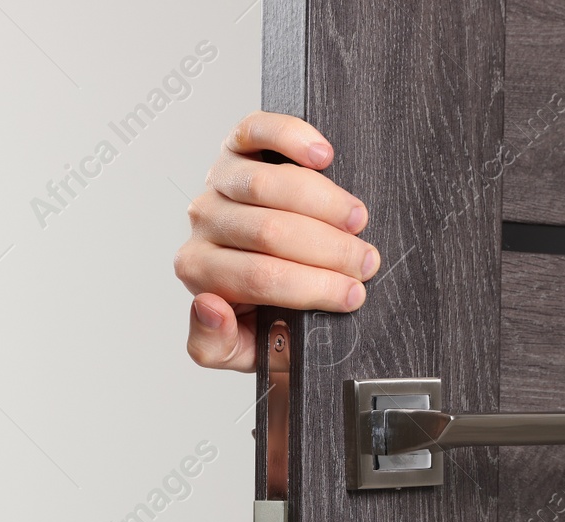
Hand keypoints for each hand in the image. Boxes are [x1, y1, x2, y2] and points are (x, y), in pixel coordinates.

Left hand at [173, 110, 378, 371]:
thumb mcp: (233, 346)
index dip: (315, 287)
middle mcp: (203, 222)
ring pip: (267, 184)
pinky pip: (258, 131)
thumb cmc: (249, 307)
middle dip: (329, 249)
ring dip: (324, 202)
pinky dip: (293, 137)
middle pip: (269, 231)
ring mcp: (218, 180)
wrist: (250, 269)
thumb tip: (208, 305)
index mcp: (199, 272)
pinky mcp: (235, 146)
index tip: (353, 295)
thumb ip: (212, 344)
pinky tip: (324, 154)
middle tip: (366, 261)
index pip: (260, 277)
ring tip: (357, 221)